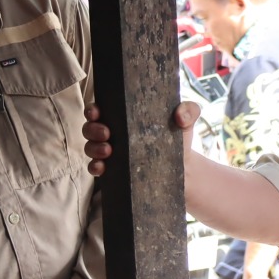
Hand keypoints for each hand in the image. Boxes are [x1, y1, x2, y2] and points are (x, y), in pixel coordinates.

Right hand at [83, 101, 199, 175]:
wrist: (184, 169)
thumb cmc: (178, 139)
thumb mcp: (186, 121)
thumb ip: (189, 110)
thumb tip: (180, 116)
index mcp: (123, 116)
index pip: (99, 108)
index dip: (92, 109)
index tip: (97, 112)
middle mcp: (112, 133)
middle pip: (90, 127)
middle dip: (93, 129)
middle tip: (107, 133)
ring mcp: (110, 152)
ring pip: (90, 147)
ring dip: (93, 148)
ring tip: (108, 151)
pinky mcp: (114, 170)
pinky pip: (95, 168)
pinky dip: (95, 167)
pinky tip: (102, 167)